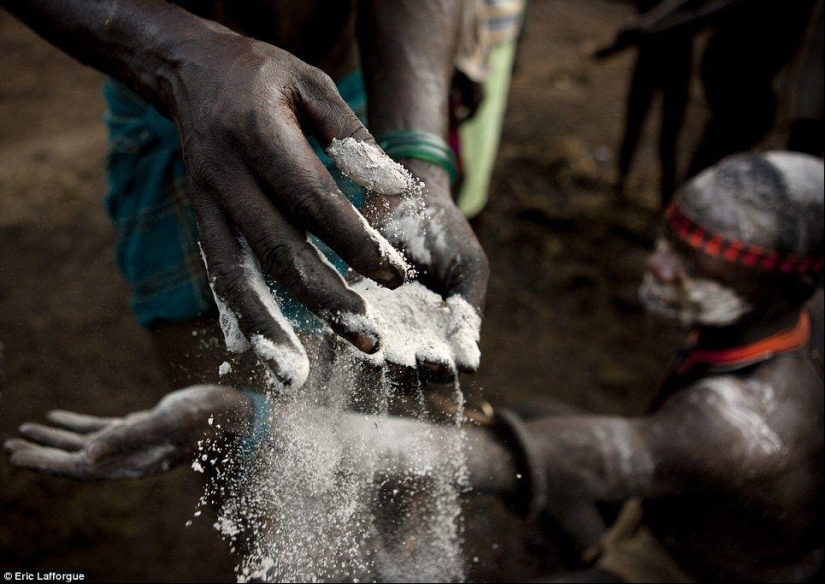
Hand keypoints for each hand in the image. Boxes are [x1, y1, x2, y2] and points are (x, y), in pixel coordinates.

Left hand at [4, 385, 251, 480]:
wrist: (231, 409)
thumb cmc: (204, 415)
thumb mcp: (167, 422)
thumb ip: (129, 438)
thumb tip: (88, 456)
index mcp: (135, 463)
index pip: (83, 469)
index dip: (49, 463)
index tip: (18, 456)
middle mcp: (131, 458)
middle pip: (79, 459)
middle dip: (45, 452)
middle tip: (11, 445)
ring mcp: (135, 443)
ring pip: (87, 444)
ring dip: (57, 438)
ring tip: (25, 429)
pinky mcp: (140, 428)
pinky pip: (101, 429)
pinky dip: (78, 424)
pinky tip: (58, 416)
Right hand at [168, 32, 410, 387]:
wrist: (190, 71)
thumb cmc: (263, 75)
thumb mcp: (313, 84)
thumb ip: (354, 136)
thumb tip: (398, 192)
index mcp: (259, 135)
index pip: (315, 202)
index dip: (356, 244)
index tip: (396, 277)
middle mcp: (226, 175)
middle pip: (278, 251)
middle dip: (326, 302)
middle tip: (368, 340)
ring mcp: (206, 202)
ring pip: (236, 276)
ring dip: (270, 329)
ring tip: (299, 374)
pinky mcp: (200, 218)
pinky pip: (216, 274)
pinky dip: (237, 316)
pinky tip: (258, 351)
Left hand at [363, 160, 488, 381]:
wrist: (407, 195)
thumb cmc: (447, 233)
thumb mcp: (469, 268)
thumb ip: (468, 312)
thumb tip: (469, 365)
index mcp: (442, 335)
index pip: (442, 368)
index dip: (440, 371)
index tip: (437, 362)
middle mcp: (408, 336)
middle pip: (406, 373)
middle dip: (404, 374)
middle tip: (401, 362)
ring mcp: (376, 321)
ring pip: (373, 357)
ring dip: (373, 363)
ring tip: (375, 356)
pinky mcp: (348, 302)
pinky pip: (342, 328)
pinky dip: (342, 336)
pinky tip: (343, 337)